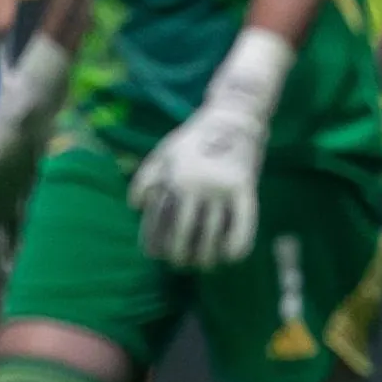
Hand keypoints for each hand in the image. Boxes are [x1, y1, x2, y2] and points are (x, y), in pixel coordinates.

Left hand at [129, 103, 267, 267]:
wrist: (233, 117)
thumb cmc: (193, 138)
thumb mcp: (163, 152)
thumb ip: (144, 178)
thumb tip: (136, 208)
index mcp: (174, 178)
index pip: (160, 223)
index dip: (156, 245)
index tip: (156, 256)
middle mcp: (197, 185)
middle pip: (185, 235)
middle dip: (180, 257)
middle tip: (181, 263)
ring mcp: (222, 188)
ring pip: (213, 235)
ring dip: (206, 257)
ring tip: (204, 264)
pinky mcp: (245, 189)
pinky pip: (244, 225)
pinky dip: (237, 246)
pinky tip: (230, 257)